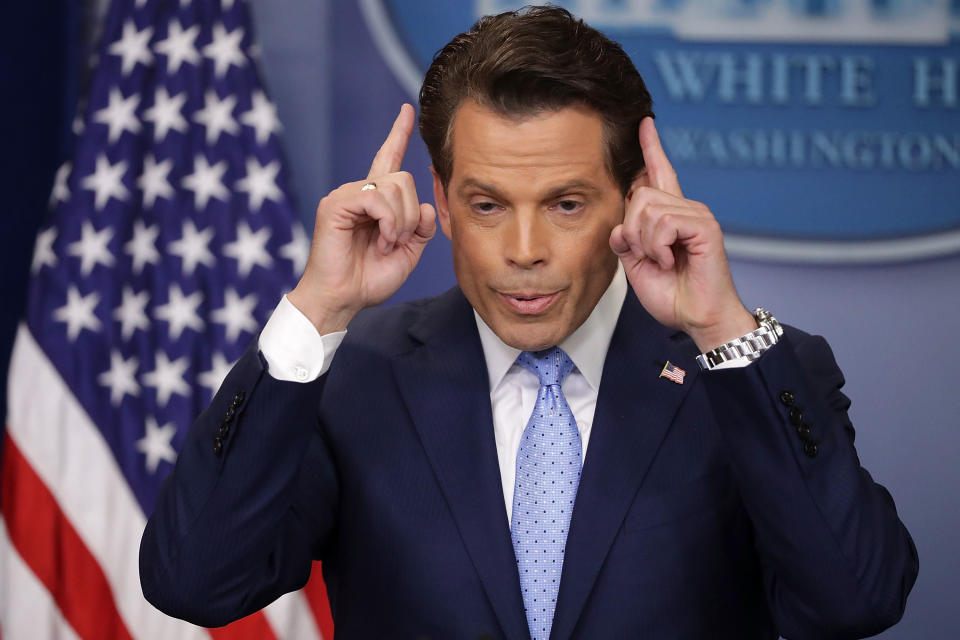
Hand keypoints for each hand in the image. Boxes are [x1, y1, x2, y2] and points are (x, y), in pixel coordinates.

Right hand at [288, 104, 436, 333]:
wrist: (342, 299)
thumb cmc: (369, 278)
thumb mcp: (408, 252)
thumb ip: (420, 227)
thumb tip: (423, 204)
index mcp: (376, 201)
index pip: (388, 158)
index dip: (398, 133)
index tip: (407, 110)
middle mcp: (360, 192)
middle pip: (403, 178)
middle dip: (410, 214)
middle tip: (396, 242)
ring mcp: (346, 195)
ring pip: (393, 187)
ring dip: (400, 222)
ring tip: (386, 245)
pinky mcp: (335, 204)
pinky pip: (377, 198)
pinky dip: (387, 222)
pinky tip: (381, 241)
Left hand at [609, 117, 754, 351]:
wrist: (697, 318)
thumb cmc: (673, 296)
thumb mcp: (637, 266)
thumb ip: (626, 240)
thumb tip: (620, 224)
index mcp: (669, 216)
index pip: (658, 173)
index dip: (651, 148)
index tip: (644, 123)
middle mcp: (685, 209)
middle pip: (638, 194)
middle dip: (632, 229)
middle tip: (649, 256)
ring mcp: (697, 214)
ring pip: (647, 208)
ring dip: (645, 242)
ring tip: (662, 261)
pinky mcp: (704, 225)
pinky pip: (664, 222)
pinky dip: (658, 246)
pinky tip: (670, 261)